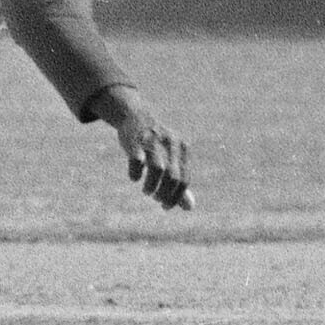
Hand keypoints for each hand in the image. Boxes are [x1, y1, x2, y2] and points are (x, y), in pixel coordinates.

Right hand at [93, 87, 194, 210]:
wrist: (135, 116)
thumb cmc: (157, 144)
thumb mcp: (172, 160)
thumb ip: (180, 183)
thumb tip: (190, 208)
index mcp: (183, 149)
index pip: (184, 179)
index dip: (176, 197)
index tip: (165, 206)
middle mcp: (171, 144)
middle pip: (173, 177)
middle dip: (164, 194)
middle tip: (156, 199)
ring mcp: (153, 141)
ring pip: (158, 169)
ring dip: (151, 186)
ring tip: (147, 192)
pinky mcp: (136, 140)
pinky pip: (137, 160)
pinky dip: (135, 173)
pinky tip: (134, 177)